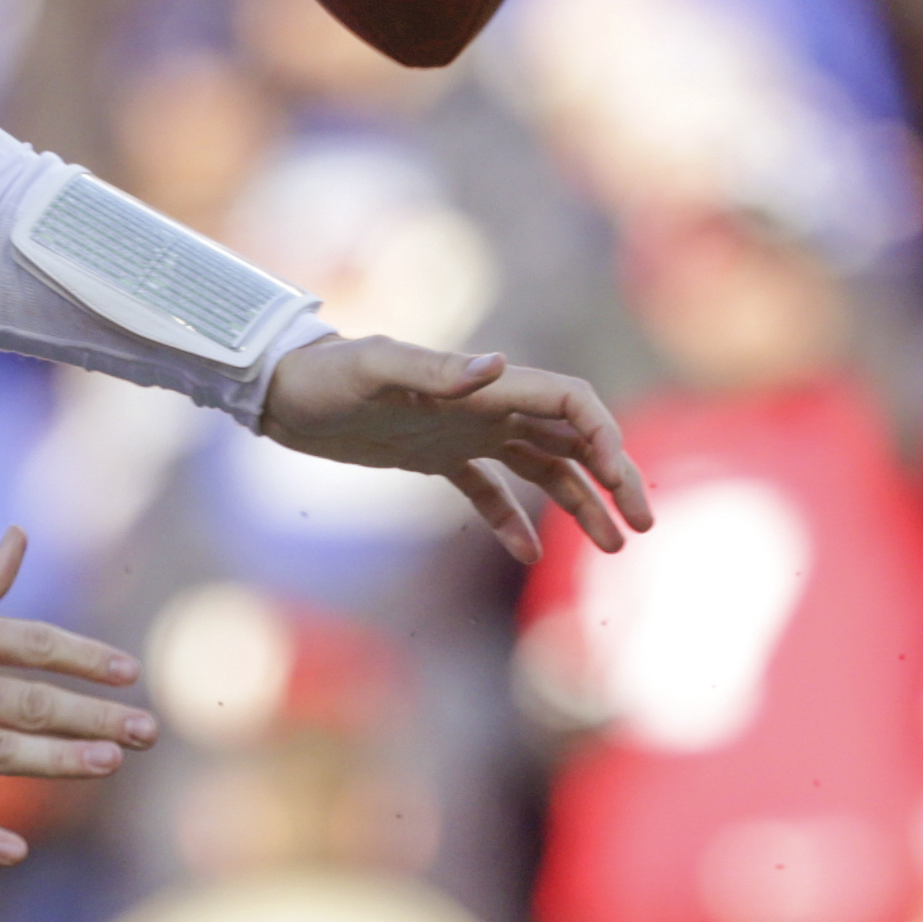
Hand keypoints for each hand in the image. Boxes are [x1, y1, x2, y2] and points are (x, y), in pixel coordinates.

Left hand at [256, 335, 654, 566]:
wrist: (281, 390)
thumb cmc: (325, 375)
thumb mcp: (375, 370)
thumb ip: (436, 371)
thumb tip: (497, 367)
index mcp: (485, 387)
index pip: (570, 404)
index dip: (605, 438)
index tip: (624, 484)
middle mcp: (486, 407)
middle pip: (572, 440)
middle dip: (613, 478)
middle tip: (641, 524)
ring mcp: (464, 433)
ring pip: (544, 469)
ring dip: (582, 503)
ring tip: (613, 545)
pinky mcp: (436, 459)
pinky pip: (490, 492)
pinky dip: (513, 522)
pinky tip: (530, 554)